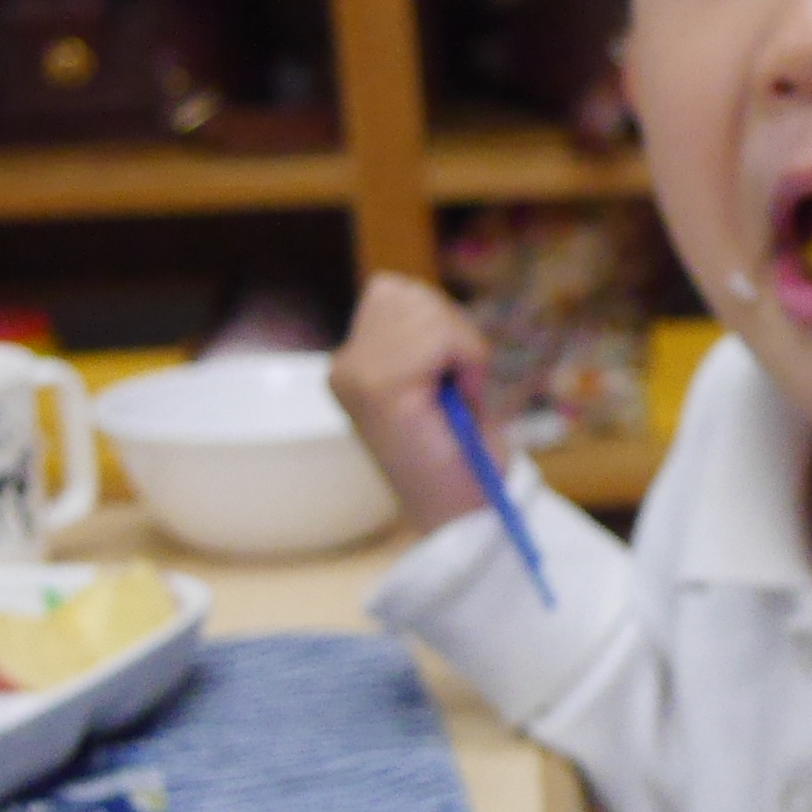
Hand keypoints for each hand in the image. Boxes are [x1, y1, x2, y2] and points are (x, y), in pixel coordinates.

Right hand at [329, 271, 498, 524]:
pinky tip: (460, 400)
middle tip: (458, 392)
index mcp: (354, 365)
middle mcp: (343, 366)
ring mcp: (354, 375)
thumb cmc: (463, 458)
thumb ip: (423, 335)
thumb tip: (417, 294)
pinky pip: (438, 336)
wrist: (465, 519)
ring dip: (464, 349)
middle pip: (408, 293)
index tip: (449, 379)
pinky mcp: (375, 389)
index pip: (394, 292)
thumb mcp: (440, 380)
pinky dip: (467, 359)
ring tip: (458, 398)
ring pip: (426, 310)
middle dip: (454, 334)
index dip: (442, 327)